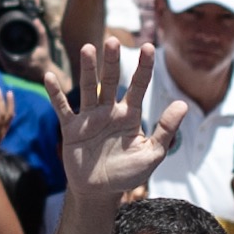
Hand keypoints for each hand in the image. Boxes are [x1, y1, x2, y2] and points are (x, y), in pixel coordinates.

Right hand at [57, 33, 187, 197]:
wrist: (100, 192)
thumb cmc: (128, 173)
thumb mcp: (152, 154)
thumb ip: (166, 130)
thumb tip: (183, 104)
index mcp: (130, 115)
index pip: (139, 86)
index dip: (144, 68)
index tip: (149, 47)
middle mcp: (109, 111)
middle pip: (111, 81)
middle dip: (112, 62)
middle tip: (113, 41)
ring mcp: (89, 118)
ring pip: (88, 88)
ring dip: (87, 69)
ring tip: (88, 48)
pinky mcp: (71, 129)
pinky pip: (63, 108)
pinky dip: (56, 94)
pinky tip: (50, 78)